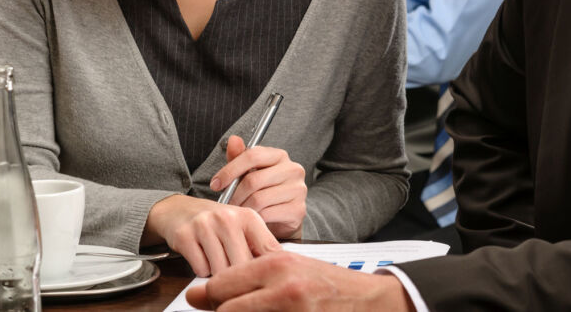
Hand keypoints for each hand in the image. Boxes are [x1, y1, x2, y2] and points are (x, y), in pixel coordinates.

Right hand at [144, 194, 279, 276]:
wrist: (178, 210)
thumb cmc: (215, 223)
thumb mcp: (242, 227)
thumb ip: (260, 246)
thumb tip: (277, 271)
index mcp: (249, 217)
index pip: (268, 251)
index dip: (268, 269)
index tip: (266, 278)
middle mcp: (228, 218)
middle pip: (243, 265)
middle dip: (239, 275)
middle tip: (234, 274)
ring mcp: (205, 225)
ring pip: (221, 270)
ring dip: (218, 274)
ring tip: (216, 261)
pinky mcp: (185, 236)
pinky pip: (200, 269)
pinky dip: (201, 270)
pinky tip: (201, 257)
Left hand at [185, 251, 412, 310]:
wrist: (366, 300)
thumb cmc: (325, 283)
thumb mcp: (289, 266)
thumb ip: (250, 276)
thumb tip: (205, 291)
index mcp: (276, 264)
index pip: (220, 284)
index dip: (207, 296)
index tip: (203, 300)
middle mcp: (282, 287)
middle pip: (225, 308)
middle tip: (224, 309)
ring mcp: (291, 310)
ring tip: (253, 308)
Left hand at [210, 135, 307, 238]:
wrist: (282, 219)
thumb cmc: (263, 192)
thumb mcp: (249, 173)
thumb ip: (239, 157)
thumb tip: (233, 139)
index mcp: (280, 155)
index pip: (253, 155)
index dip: (230, 170)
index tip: (215, 184)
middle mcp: (293, 169)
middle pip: (253, 180)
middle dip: (234, 195)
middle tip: (226, 204)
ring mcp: (298, 190)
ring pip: (258, 199)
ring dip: (243, 208)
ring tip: (238, 212)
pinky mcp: (298, 209)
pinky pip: (267, 214)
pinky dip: (254, 219)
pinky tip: (252, 219)